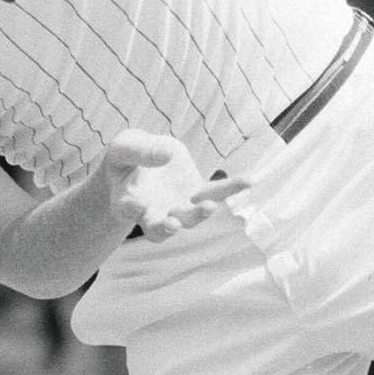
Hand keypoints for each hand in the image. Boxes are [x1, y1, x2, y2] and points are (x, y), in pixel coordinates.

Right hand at [103, 129, 250, 240]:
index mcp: (126, 202)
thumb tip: (168, 156)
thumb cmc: (126, 157)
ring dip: (199, 215)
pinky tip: (249, 180)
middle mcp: (153, 213)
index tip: (135, 206)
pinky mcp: (197, 195)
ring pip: (189, 218)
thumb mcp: (124, 146)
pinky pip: (215, 194)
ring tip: (208, 207)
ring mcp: (177, 207)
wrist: (142, 159)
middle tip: (172, 224)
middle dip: (165, 228)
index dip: (130, 210)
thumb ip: (140, 151)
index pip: (126, 210)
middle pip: (158, 228)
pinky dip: (231, 188)